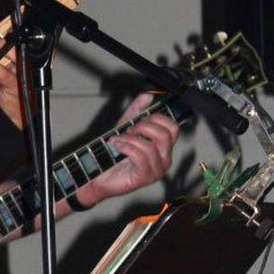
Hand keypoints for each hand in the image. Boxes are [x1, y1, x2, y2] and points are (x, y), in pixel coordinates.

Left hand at [72, 92, 178, 208]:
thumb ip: (137, 111)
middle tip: (129, 130)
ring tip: (118, 140)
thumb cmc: (114, 156)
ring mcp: (157, 171)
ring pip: (150, 146)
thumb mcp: (126, 128)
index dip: (157, 118)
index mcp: (163, 148)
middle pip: (166, 135)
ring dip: (129, 139)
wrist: (99, 176)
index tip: (139, 120)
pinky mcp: (145, 177)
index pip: (173, 128)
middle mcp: (164, 159)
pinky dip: (125, 147)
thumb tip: (148, 95)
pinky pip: (139, 156)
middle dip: (144, 127)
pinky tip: (117, 146)